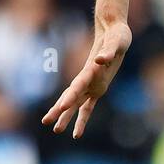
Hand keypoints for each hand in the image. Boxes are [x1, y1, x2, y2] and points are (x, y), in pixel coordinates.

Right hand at [42, 21, 131, 138]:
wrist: (113, 31)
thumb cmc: (117, 36)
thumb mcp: (116, 43)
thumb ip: (108, 52)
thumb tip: (100, 60)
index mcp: (90, 70)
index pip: (78, 85)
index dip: (70, 96)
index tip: (62, 106)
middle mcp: (88, 79)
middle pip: (70, 96)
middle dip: (59, 110)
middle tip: (46, 121)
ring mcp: (91, 84)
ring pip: (75, 104)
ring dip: (66, 116)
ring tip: (56, 130)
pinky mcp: (99, 87)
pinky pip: (88, 106)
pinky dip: (83, 117)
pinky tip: (77, 132)